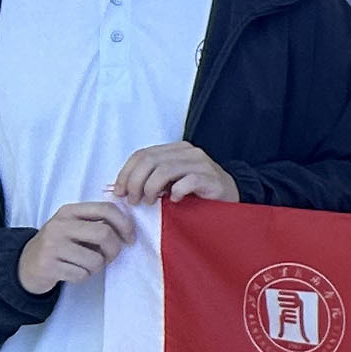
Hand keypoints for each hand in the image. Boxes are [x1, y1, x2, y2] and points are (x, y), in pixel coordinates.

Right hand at [16, 202, 131, 294]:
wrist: (26, 264)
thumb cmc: (60, 245)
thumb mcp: (74, 227)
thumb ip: (97, 223)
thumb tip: (128, 231)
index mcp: (69, 211)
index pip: (106, 209)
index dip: (125, 224)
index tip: (130, 238)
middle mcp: (59, 225)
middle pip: (104, 234)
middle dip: (114, 250)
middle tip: (110, 257)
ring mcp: (52, 245)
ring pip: (95, 259)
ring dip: (97, 267)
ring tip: (85, 264)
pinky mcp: (48, 265)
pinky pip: (82, 274)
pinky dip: (83, 276)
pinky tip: (71, 272)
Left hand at [108, 142, 238, 206]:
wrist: (231, 196)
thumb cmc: (196, 192)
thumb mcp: (171, 181)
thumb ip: (151, 178)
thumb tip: (121, 187)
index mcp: (175, 149)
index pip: (142, 154)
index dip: (125, 173)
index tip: (119, 192)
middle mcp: (188, 152)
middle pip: (149, 160)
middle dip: (135, 182)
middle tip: (133, 200)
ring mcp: (201, 164)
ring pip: (164, 170)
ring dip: (150, 189)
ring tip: (150, 202)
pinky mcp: (211, 178)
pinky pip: (186, 182)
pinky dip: (175, 192)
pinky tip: (174, 201)